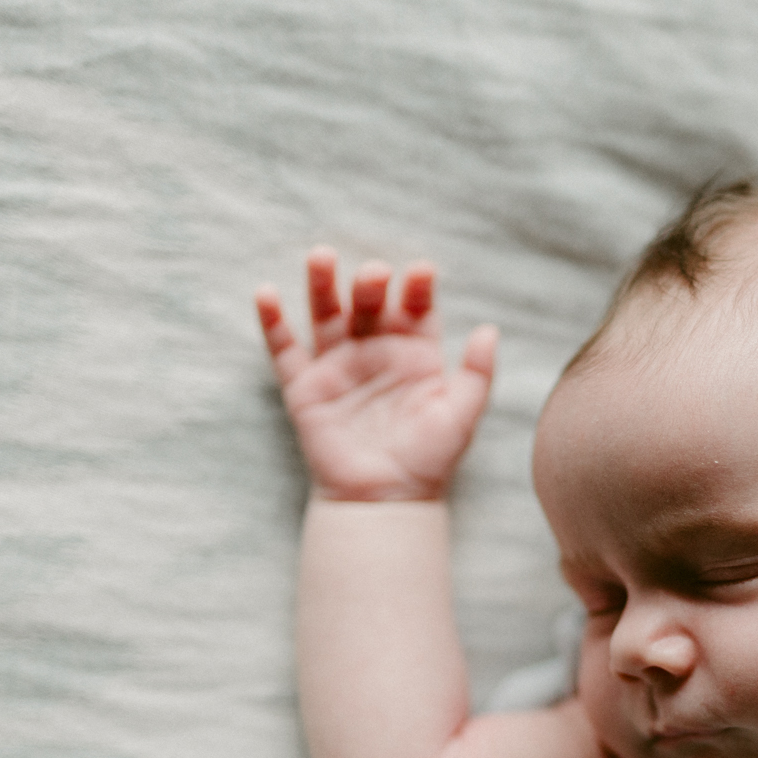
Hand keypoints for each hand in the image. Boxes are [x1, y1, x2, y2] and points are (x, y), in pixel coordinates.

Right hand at [256, 248, 496, 502]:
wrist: (386, 500)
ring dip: (322, 285)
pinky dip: (272, 322)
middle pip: (370, 304)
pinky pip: (284, 349)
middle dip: (371, 284)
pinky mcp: (305, 386)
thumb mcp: (461, 415)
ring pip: (326, 314)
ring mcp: (338, 365)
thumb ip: (477, 374)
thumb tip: (490, 329)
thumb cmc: (429, 459)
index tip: (423, 272)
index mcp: (415, 353)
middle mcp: (375, 351)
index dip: (418, 288)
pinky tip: (266, 293)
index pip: (416, 308)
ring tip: (321, 256)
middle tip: (375, 273)